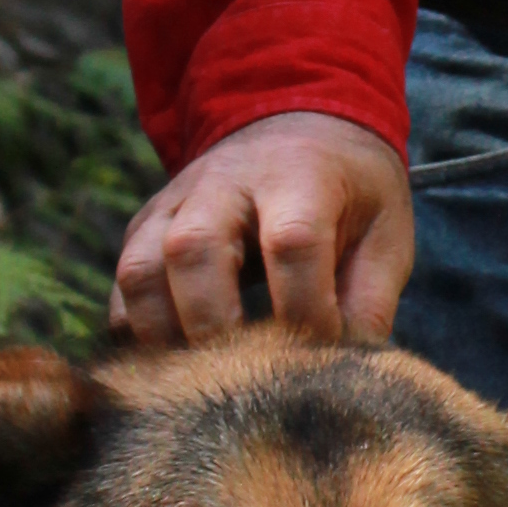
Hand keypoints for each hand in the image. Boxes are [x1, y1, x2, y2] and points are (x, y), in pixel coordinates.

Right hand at [111, 111, 414, 350]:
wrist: (299, 128)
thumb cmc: (351, 194)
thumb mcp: (385, 234)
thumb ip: (369, 302)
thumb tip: (346, 374)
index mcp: (299, 175)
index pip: (292, 243)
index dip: (305, 309)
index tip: (322, 355)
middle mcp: (225, 181)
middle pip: (194, 249)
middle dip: (216, 325)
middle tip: (246, 376)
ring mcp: (175, 202)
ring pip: (141, 268)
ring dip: (164, 334)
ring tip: (202, 378)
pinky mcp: (145, 226)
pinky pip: (122, 286)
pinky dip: (136, 331)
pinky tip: (171, 366)